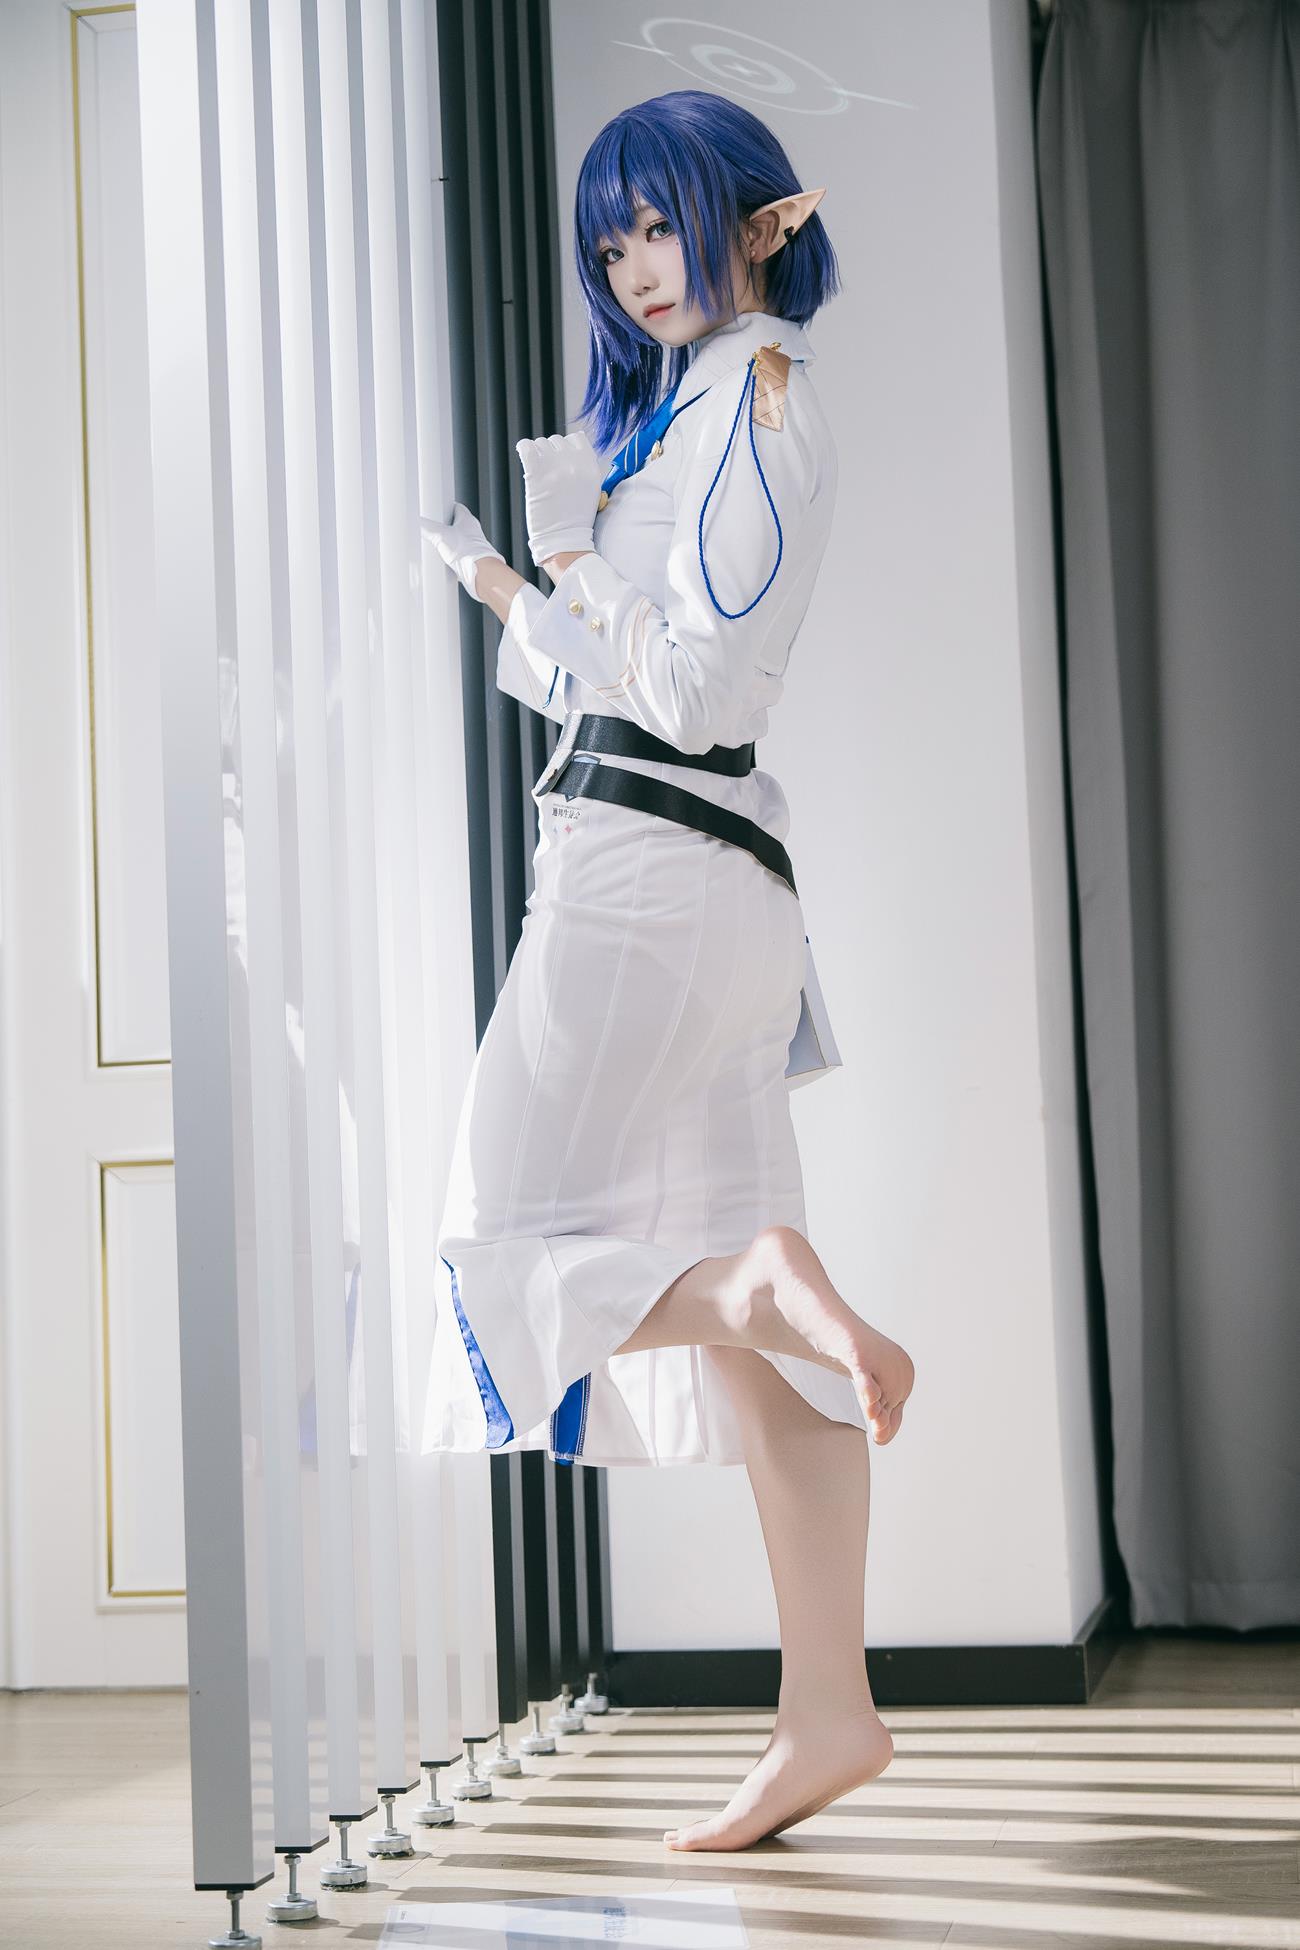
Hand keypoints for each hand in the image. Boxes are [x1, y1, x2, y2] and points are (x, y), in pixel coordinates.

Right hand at [421, 501, 502, 600]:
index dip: (446, 507)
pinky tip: (442, 561)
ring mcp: (472, 546)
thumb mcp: (440, 535)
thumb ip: (426, 527)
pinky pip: (458, 555)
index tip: (437, 508)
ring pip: (457, 541)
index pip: (457, 507)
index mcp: (467, 520)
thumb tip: (415, 520)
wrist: (479, 572)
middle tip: (432, 528)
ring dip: (447, 543)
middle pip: (456, 525)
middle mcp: (472, 531)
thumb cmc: (466, 550)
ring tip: (435, 545)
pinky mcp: (470, 559)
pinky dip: (450, 557)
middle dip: (444, 526)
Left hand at [515, 430, 603, 567]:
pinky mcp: (537, 473)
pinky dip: (523, 449)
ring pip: (541, 443)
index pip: (576, 438)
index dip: (566, 448)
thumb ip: (583, 469)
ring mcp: (556, 467)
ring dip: (538, 454)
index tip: (560, 460)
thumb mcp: (590, 491)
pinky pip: (526, 447)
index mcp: (590, 467)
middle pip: (557, 440)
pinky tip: (526, 458)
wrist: (564, 541)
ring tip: (538, 472)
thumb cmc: (575, 521)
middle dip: (550, 453)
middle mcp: (575, 463)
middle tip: (547, 471)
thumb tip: (569, 453)